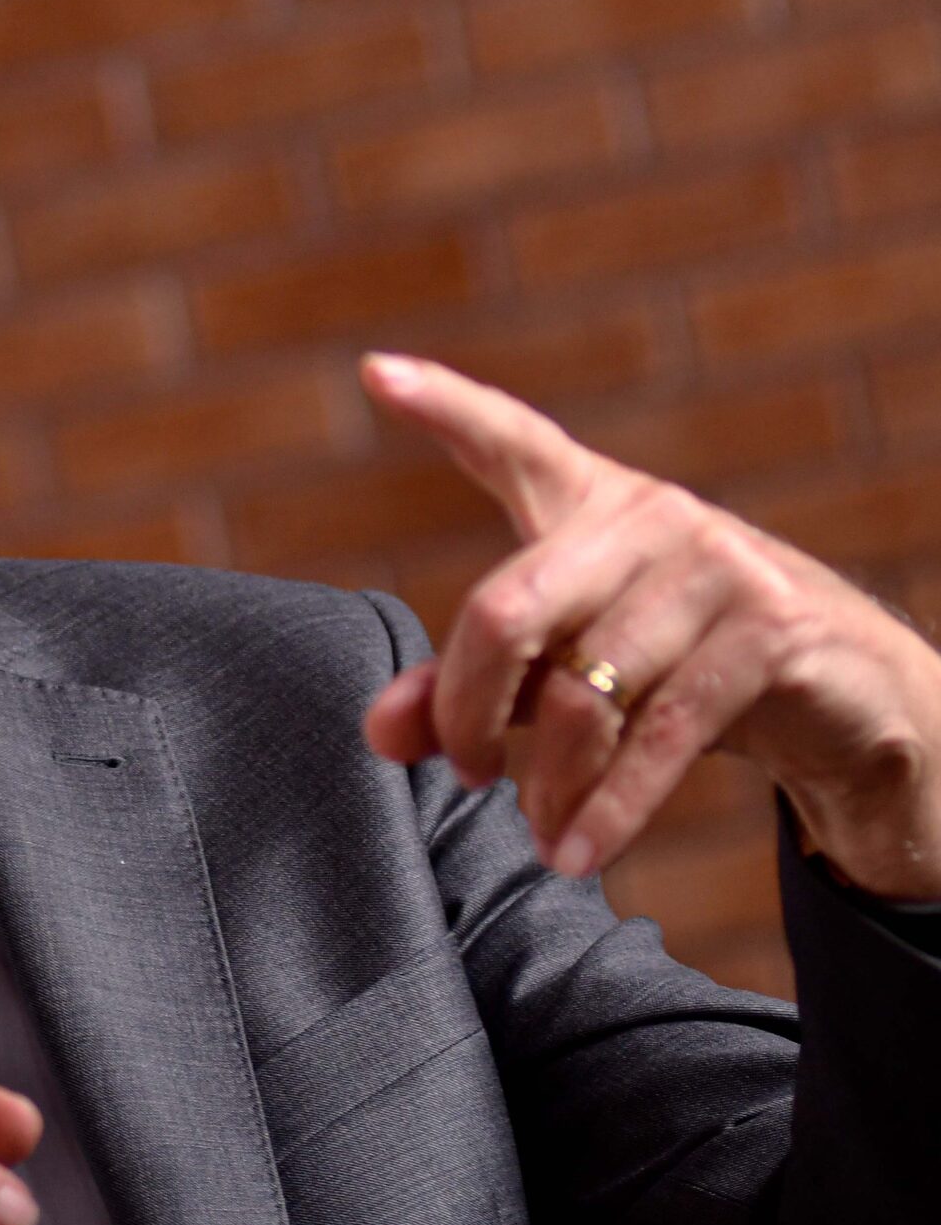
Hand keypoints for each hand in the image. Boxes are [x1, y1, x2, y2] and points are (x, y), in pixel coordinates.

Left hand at [359, 353, 940, 900]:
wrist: (851, 700)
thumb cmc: (684, 669)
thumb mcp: (574, 668)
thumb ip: (475, 690)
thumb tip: (381, 730)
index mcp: (591, 502)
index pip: (510, 440)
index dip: (444, 405)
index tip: (374, 373)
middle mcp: (651, 516)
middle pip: (506, 609)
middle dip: (467, 709)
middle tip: (463, 770)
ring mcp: (718, 565)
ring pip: (584, 691)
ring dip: (550, 782)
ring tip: (538, 832)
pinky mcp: (771, 633)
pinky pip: (660, 735)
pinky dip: (609, 808)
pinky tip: (579, 852)